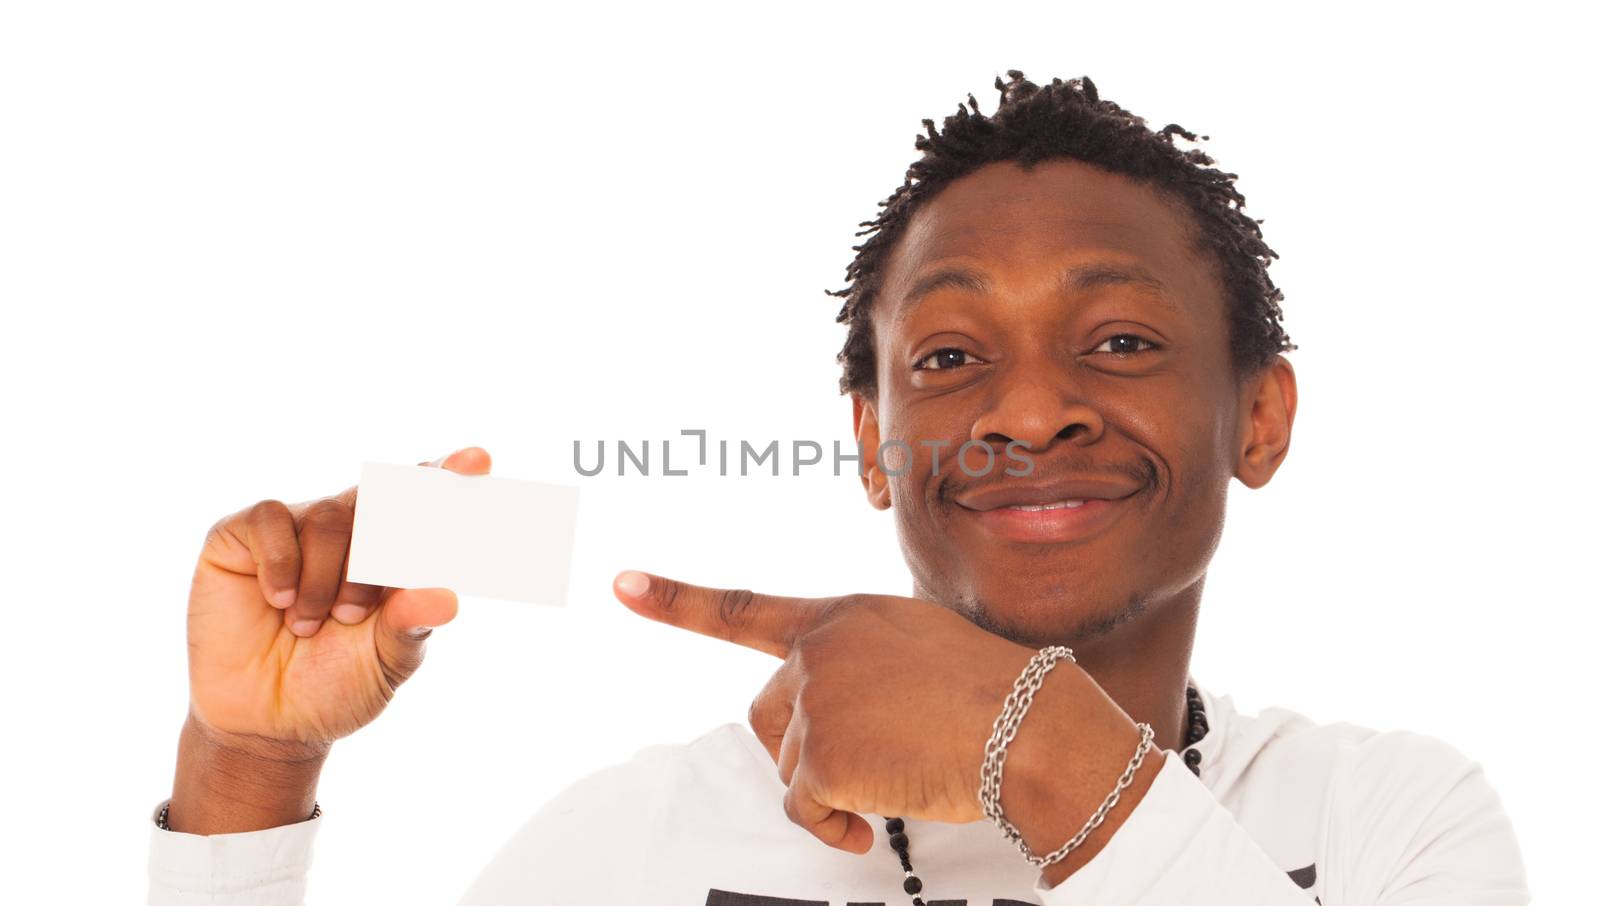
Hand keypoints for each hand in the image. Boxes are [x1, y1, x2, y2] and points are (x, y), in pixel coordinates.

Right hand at [168, 447, 488, 832]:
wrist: (264, 722)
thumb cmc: (335, 686)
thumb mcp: (383, 662)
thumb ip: (410, 626)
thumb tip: (447, 597)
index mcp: (398, 553)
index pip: (428, 501)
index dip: (451, 476)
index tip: (478, 459)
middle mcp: (352, 530)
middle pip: (383, 499)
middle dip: (386, 543)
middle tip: (365, 599)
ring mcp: (299, 527)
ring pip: (331, 516)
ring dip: (328, 577)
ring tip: (312, 624)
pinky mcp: (242, 534)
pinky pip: (271, 518)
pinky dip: (281, 562)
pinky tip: (279, 600)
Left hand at [611, 571, 1043, 854]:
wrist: (1034, 728)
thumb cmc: (996, 695)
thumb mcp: (921, 649)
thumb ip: (863, 664)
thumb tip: (830, 721)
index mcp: (843, 615)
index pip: (742, 609)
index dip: (676, 600)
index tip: (623, 584)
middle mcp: (818, 648)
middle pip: (767, 714)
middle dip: (806, 747)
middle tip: (877, 753)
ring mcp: (815, 699)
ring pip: (789, 763)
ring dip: (834, 784)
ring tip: (902, 766)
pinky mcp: (818, 754)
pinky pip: (804, 808)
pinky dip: (836, 825)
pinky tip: (884, 808)